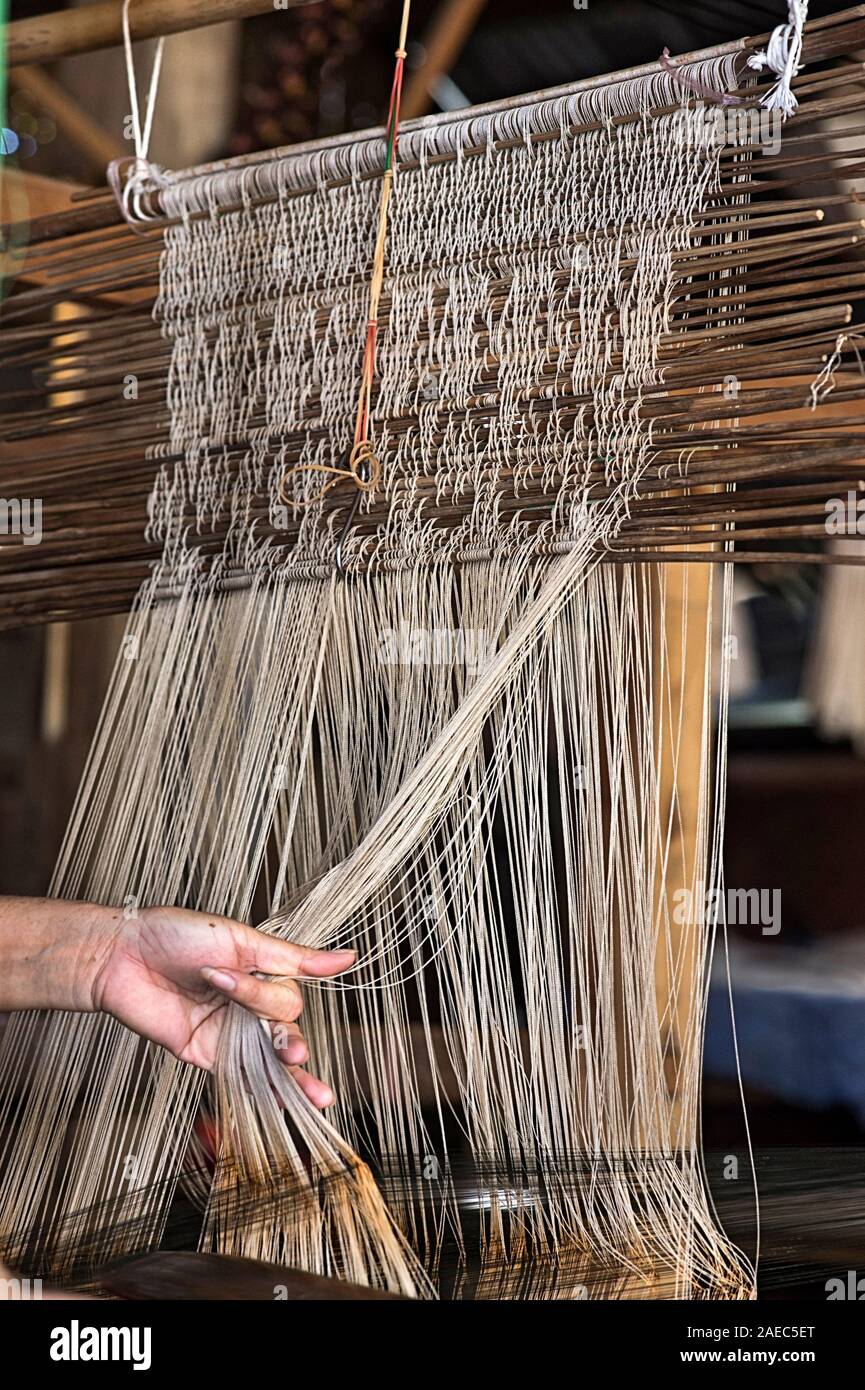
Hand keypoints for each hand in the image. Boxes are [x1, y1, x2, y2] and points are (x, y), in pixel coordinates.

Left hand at [91, 905, 353, 1106]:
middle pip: (284, 1025)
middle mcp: (248, 1005)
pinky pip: (243, 1079)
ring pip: (274, 1059)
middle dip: (277, 1028)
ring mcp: (229, 1032)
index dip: (266, 993)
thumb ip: (292, 957)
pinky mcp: (206, 1056)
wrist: (122, 957)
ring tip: (317, 1094)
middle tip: (257, 1020)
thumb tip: (347, 958)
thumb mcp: (240, 938)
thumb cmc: (176, 936)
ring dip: (297, 1077)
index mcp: (261, 973)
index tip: (228, 977)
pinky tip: (295, 1107)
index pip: (289, 995)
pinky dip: (269, 1094)